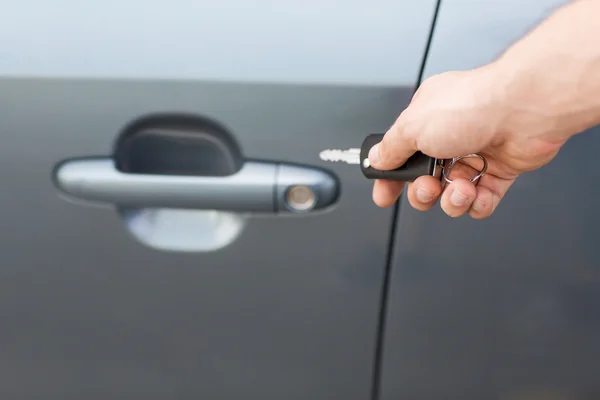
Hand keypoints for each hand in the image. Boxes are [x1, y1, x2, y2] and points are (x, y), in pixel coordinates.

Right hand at [368, 63, 567, 218]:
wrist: (526, 109)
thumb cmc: (474, 105)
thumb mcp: (413, 126)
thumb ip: (391, 147)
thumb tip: (376, 158)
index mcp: (426, 121)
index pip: (401, 156)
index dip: (390, 179)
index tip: (384, 196)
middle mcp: (450, 137)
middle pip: (425, 181)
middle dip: (423, 193)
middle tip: (428, 187)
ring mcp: (476, 154)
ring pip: (452, 194)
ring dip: (452, 200)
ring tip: (460, 190)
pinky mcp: (500, 170)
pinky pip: (482, 199)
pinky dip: (478, 203)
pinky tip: (478, 194)